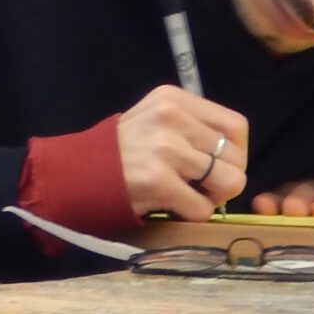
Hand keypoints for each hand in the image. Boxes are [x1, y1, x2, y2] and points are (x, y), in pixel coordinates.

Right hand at [117, 87, 249, 220]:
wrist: (77, 173)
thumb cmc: (122, 151)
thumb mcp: (155, 118)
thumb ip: (192, 126)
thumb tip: (233, 155)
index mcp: (173, 99)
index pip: (236, 126)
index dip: (235, 152)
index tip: (219, 165)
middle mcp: (171, 117)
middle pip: (235, 156)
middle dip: (225, 178)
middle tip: (202, 187)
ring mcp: (164, 149)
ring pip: (228, 181)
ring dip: (211, 197)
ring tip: (189, 195)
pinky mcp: (158, 181)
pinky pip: (203, 207)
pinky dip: (194, 214)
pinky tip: (174, 207)